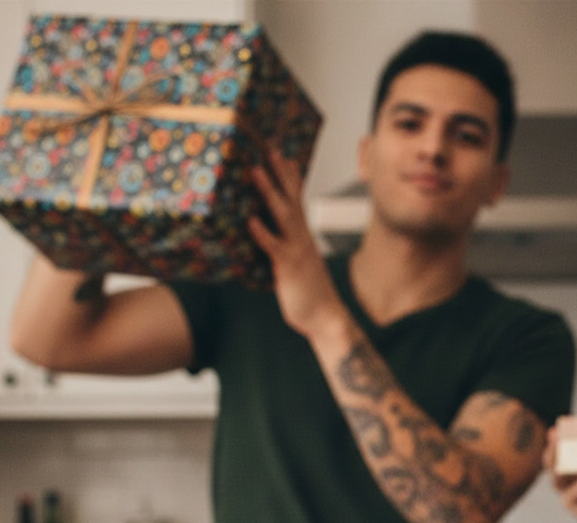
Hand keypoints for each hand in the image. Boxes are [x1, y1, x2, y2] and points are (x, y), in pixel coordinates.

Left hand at [248, 147, 346, 339]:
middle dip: (281, 174)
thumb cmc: (310, 296)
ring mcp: (296, 250)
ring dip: (269, 191)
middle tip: (271, 149)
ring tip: (256, 171)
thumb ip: (286, 252)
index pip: (298, 202)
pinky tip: (250, 220)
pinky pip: (273, 246)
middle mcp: (302, 238)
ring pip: (282, 214)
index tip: (285, 157)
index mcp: (304, 237)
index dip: (291, 179)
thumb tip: (272, 245)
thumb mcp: (298, 268)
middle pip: (292, 199)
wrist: (326, 318)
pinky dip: (262, 232)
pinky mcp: (288, 267)